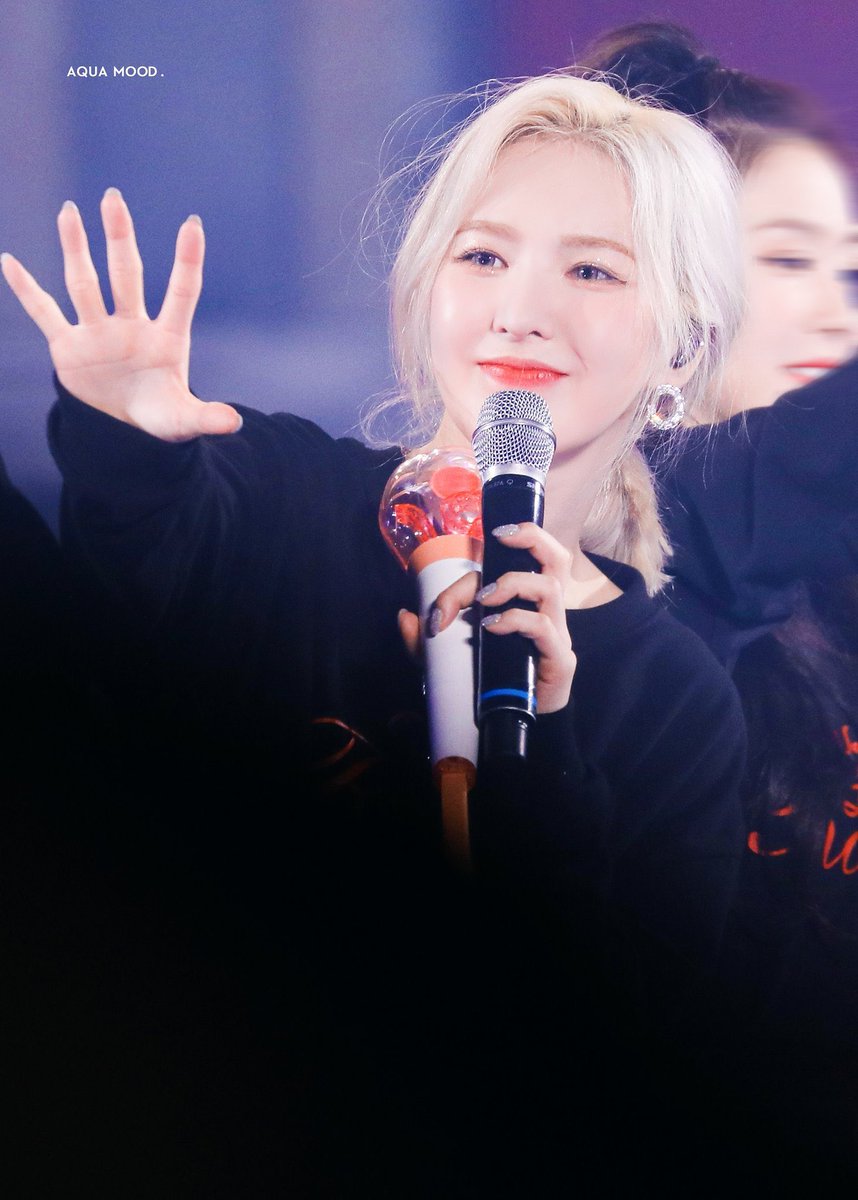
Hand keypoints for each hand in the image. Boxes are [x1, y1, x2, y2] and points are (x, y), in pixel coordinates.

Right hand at [1, 188, 240, 441]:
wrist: (125, 429)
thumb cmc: (162, 416)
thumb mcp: (184, 420)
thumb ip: (207, 418)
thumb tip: (233, 425)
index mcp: (167, 340)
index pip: (181, 294)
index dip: (187, 261)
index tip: (193, 224)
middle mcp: (132, 327)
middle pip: (125, 275)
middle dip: (119, 238)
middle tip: (113, 197)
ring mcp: (98, 333)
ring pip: (84, 283)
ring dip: (75, 248)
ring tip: (70, 211)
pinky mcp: (68, 347)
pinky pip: (44, 313)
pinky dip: (27, 290)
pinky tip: (10, 261)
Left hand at [426, 523, 575, 713]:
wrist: (512, 729)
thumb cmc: (486, 685)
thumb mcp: (444, 662)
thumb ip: (422, 642)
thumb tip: (405, 616)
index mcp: (525, 601)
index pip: (509, 566)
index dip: (473, 572)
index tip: (441, 605)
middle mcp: (544, 610)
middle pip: (554, 557)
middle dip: (531, 536)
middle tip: (500, 537)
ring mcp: (556, 632)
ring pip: (550, 585)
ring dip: (513, 583)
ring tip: (484, 601)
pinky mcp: (560, 658)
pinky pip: (544, 625)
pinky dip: (516, 620)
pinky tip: (493, 628)